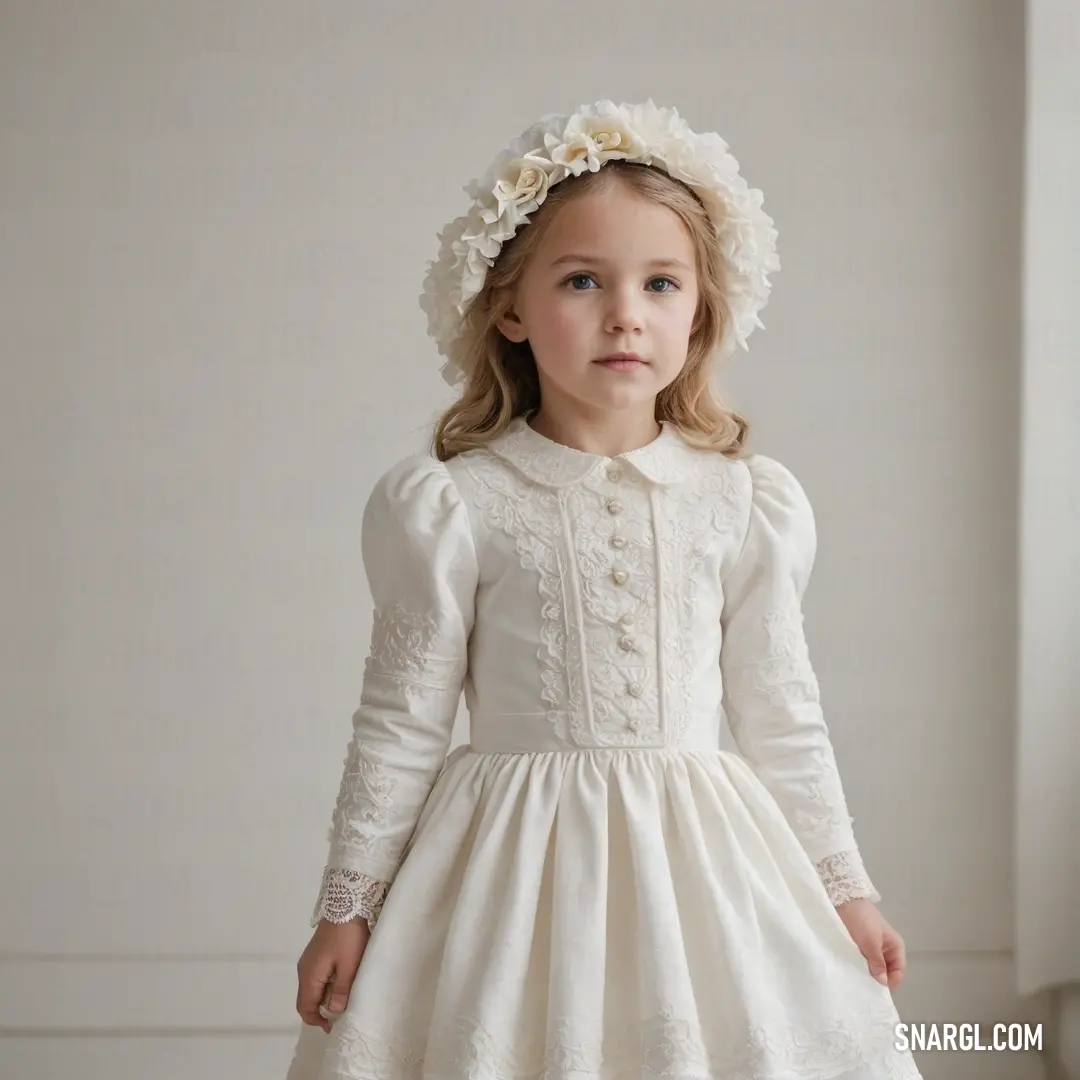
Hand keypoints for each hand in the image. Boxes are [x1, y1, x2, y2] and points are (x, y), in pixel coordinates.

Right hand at [296, 917, 369, 1031]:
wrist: (346, 906)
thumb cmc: (348, 938)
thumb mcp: (349, 967)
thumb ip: (341, 991)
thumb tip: (332, 1011)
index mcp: (309, 976)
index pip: (305, 1008)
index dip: (316, 1021)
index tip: (333, 1025)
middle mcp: (304, 970)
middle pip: (307, 999)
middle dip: (321, 1009)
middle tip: (341, 1012)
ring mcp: (310, 960)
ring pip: (314, 987)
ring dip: (326, 995)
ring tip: (345, 996)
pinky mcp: (317, 953)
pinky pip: (318, 976)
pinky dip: (328, 983)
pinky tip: (343, 979)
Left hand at [834, 898, 906, 989]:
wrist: (841, 899)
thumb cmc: (861, 920)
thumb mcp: (870, 943)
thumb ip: (877, 963)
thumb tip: (883, 983)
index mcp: (895, 946)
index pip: (898, 971)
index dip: (890, 982)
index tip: (877, 990)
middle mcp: (886, 948)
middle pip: (886, 970)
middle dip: (878, 979)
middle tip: (865, 988)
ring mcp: (873, 946)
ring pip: (874, 966)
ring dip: (867, 973)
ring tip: (857, 982)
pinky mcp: (860, 944)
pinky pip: (863, 960)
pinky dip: (859, 966)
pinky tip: (851, 972)